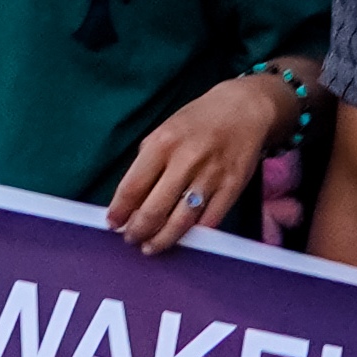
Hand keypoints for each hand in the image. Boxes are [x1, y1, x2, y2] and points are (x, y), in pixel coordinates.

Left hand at [107, 72, 290, 252]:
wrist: (244, 110)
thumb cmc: (198, 121)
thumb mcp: (165, 130)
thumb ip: (148, 161)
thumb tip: (131, 197)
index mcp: (163, 143)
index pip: (133, 186)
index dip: (120, 210)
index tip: (113, 223)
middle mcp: (186, 160)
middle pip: (154, 209)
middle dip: (138, 230)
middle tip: (131, 239)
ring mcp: (211, 176)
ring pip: (181, 221)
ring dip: (162, 240)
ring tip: (151, 247)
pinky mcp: (232, 188)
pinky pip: (209, 221)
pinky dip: (194, 235)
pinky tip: (182, 238)